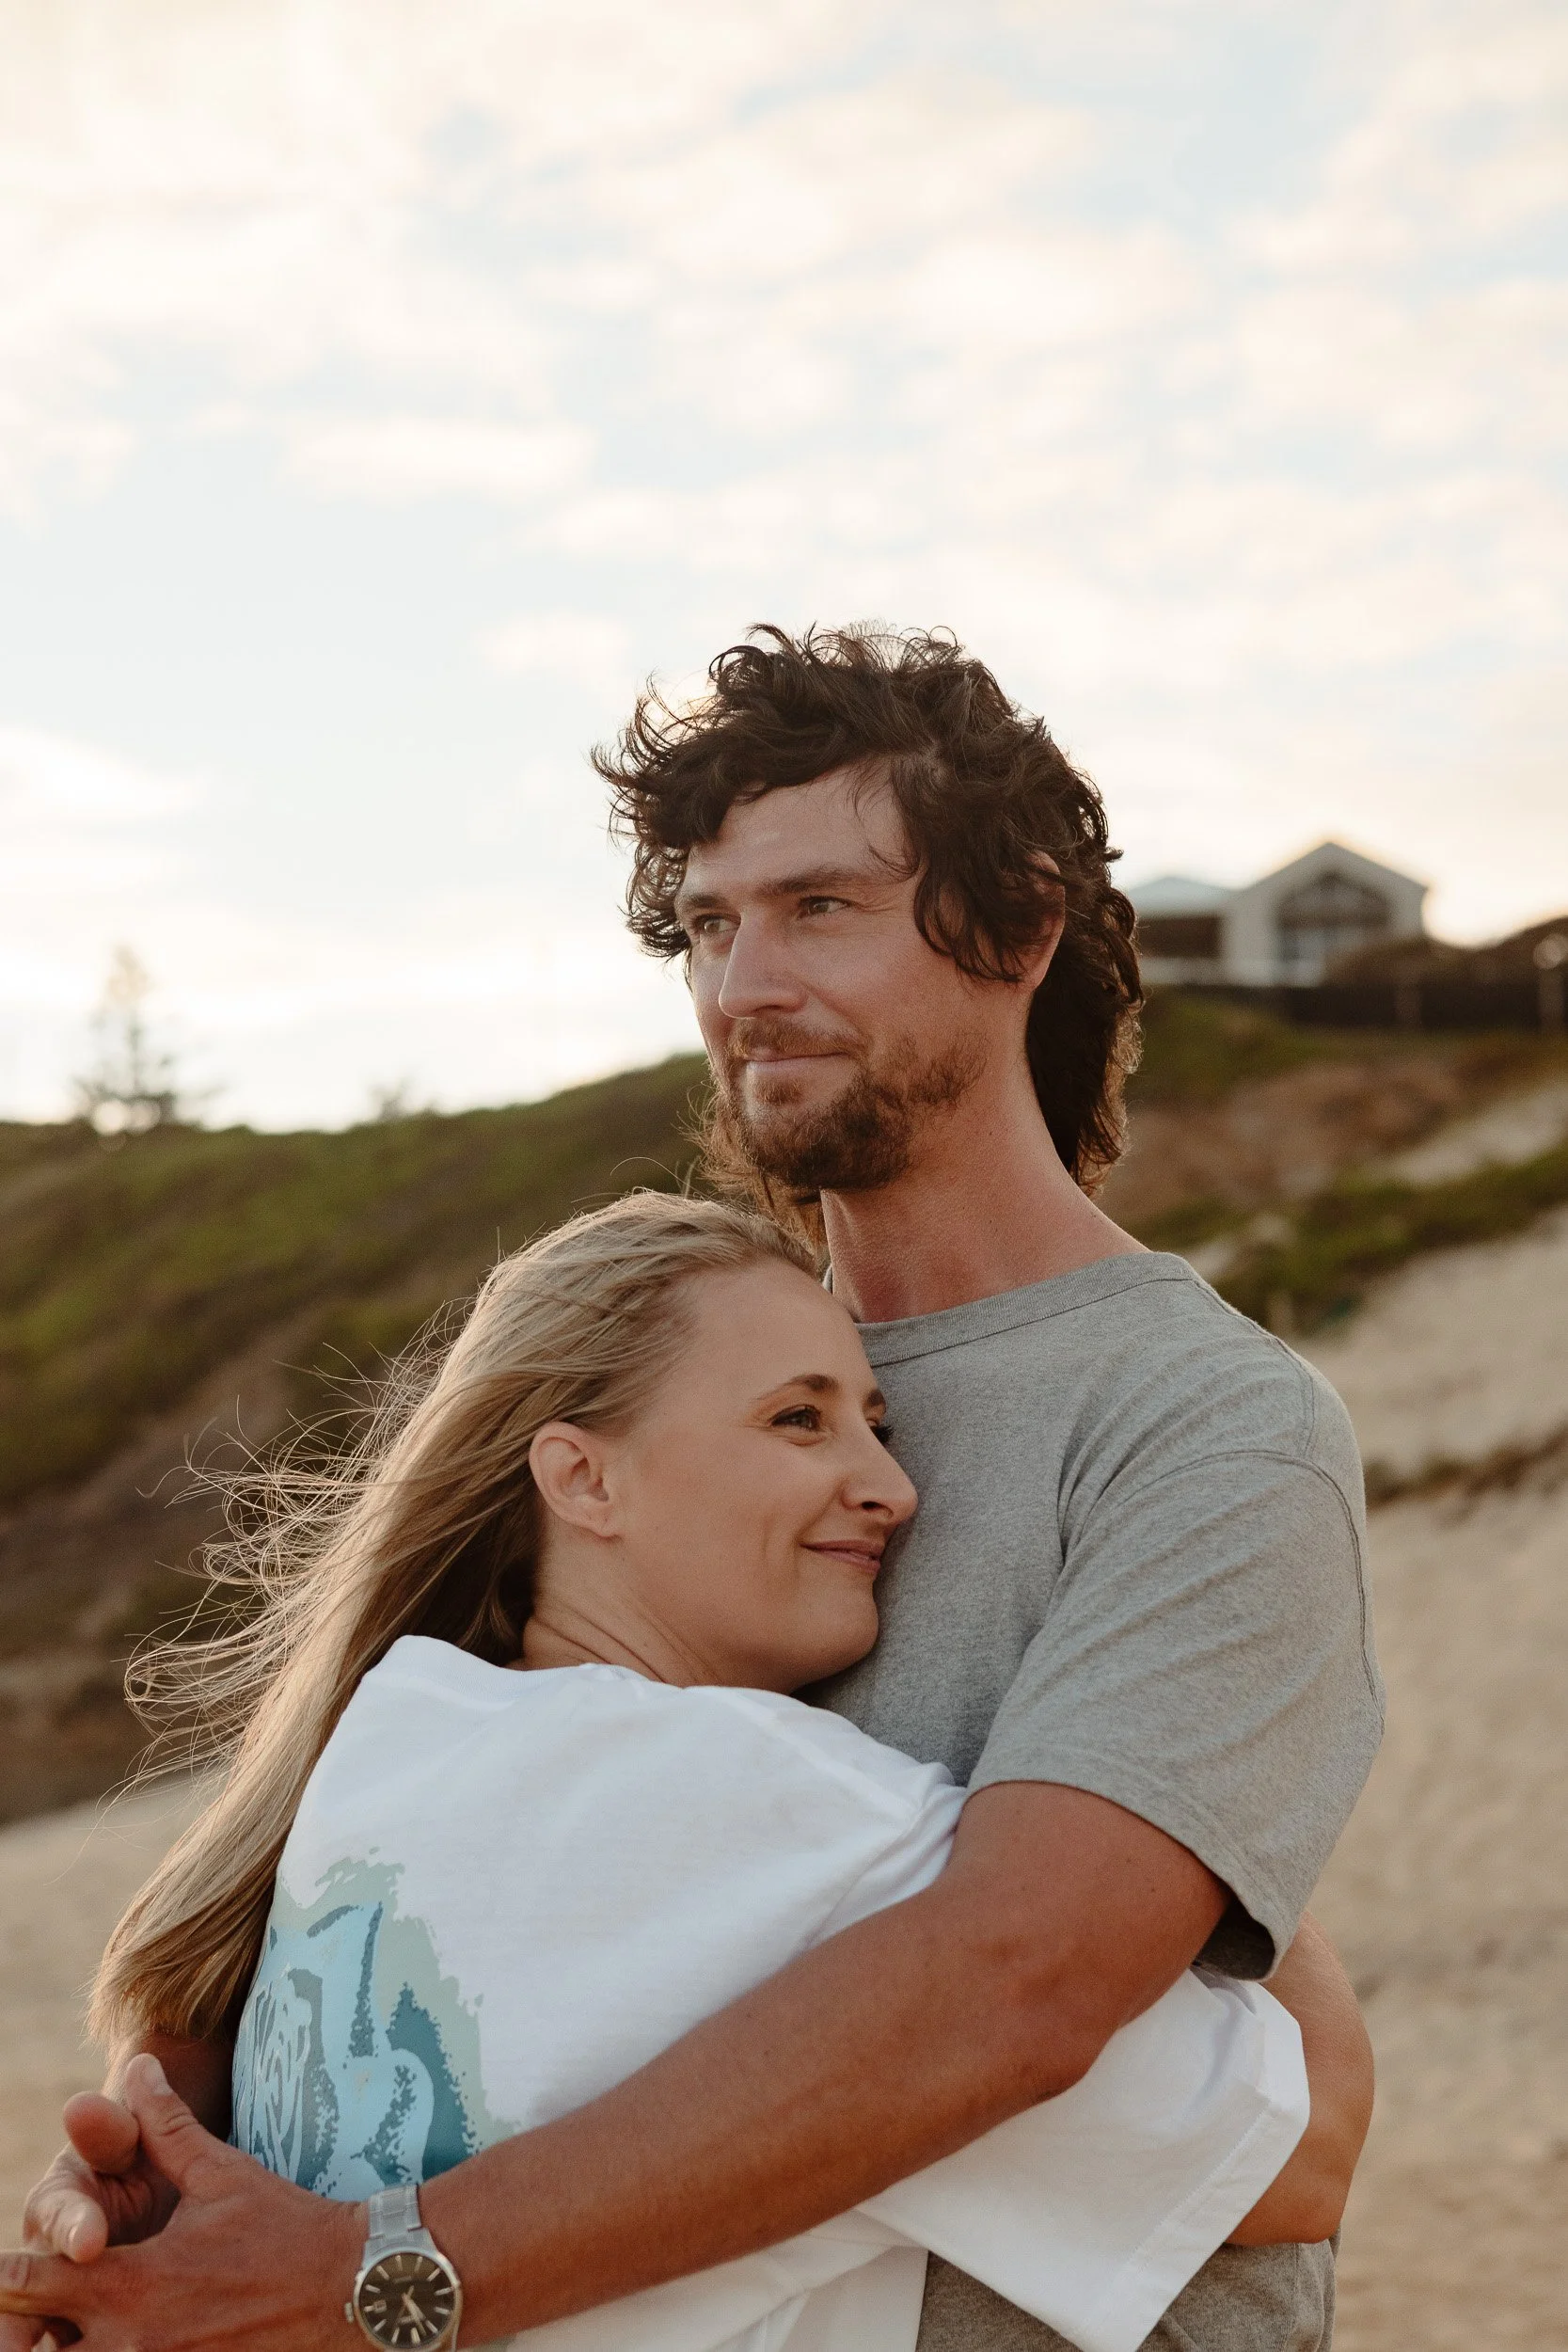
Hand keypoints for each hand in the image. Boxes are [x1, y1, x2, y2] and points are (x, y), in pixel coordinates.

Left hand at [0, 2058, 362, 2351]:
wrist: (347, 2286)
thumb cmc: (281, 2224)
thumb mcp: (219, 2172)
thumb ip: (166, 2125)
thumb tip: (137, 2065)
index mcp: (131, 2280)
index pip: (31, 2284)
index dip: (2, 2278)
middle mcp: (133, 2338)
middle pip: (40, 2351)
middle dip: (25, 2332)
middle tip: (23, 2319)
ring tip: (61, 2336)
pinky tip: (112, 2348)